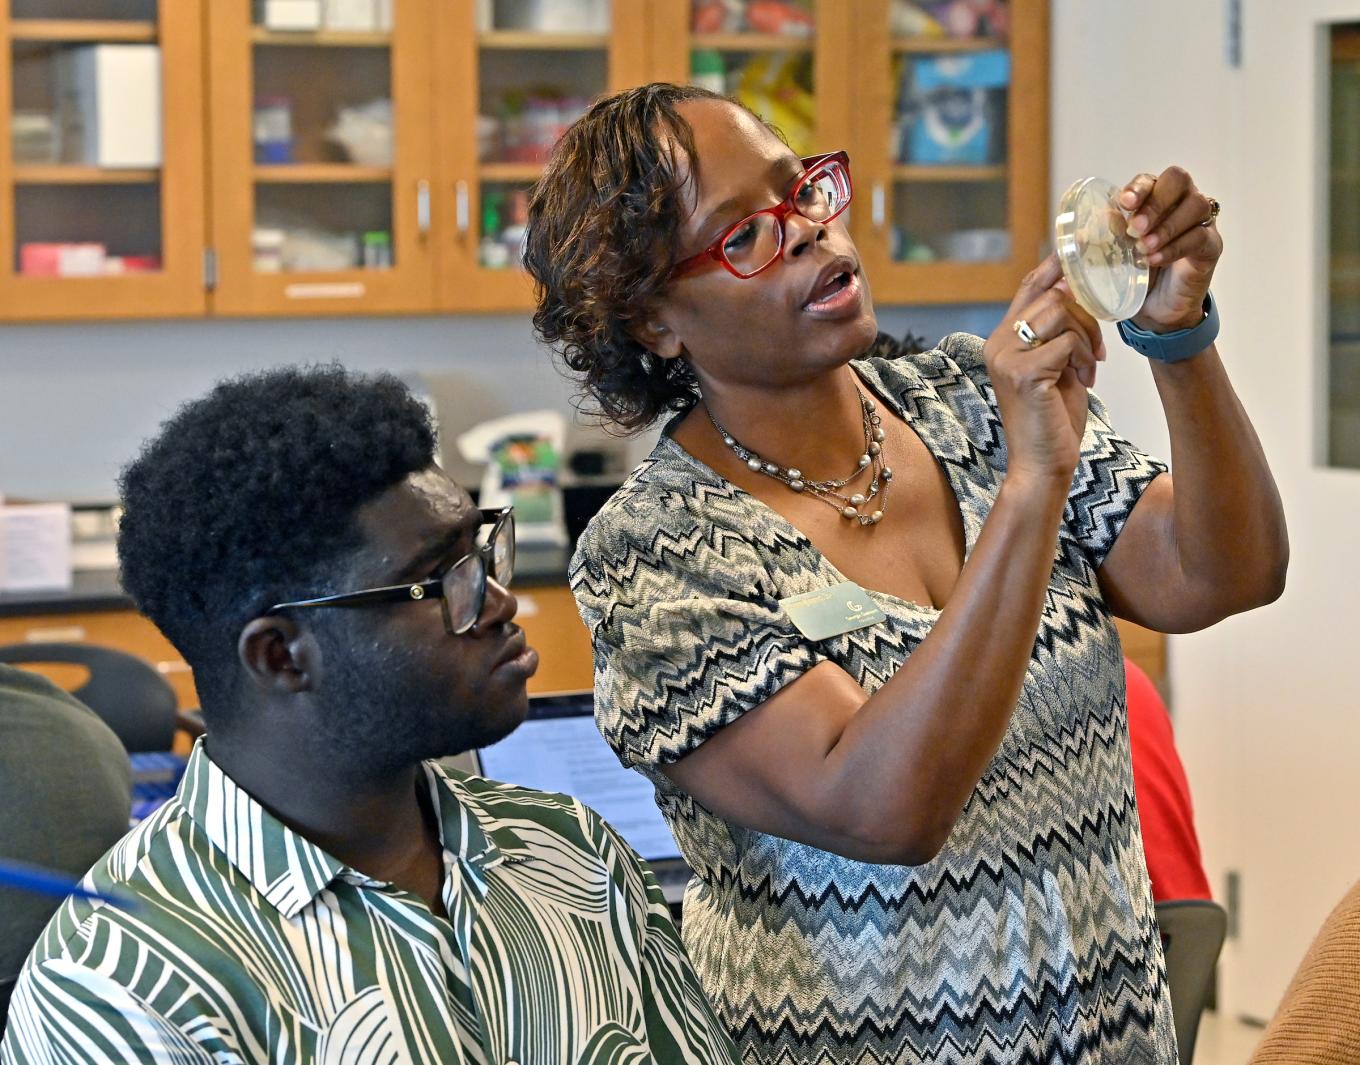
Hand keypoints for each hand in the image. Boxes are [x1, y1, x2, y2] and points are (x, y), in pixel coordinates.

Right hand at [984, 254, 1101, 482]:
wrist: (1042, 465)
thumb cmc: (1052, 420)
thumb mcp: (1056, 366)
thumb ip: (1059, 332)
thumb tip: (1078, 289)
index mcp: (1002, 340)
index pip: (1028, 287)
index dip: (1055, 266)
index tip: (1079, 256)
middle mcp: (997, 344)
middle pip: (1052, 295)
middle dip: (1086, 316)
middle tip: (1095, 349)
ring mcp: (1006, 358)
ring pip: (1061, 313)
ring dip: (1086, 337)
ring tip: (1088, 367)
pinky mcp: (1023, 373)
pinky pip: (1066, 342)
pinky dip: (1083, 358)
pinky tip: (1085, 379)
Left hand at [1120, 166, 1222, 331]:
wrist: (1156, 310)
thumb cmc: (1136, 274)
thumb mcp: (1115, 256)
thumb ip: (1104, 241)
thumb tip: (1080, 234)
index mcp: (1154, 199)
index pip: (1150, 179)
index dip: (1138, 187)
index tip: (1124, 203)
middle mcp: (1181, 203)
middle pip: (1178, 180)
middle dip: (1155, 202)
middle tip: (1136, 228)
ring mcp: (1200, 222)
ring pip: (1195, 205)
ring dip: (1166, 226)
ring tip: (1144, 249)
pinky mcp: (1211, 245)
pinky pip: (1200, 236)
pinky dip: (1176, 247)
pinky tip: (1156, 260)